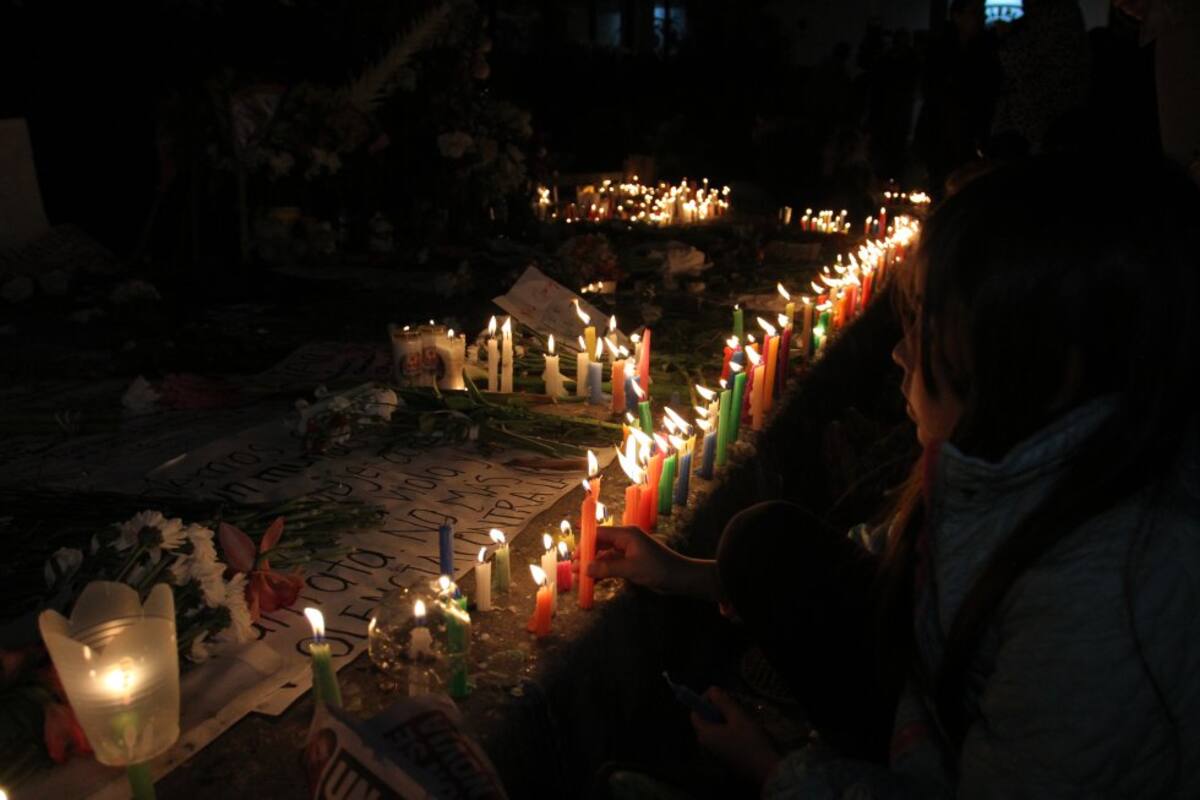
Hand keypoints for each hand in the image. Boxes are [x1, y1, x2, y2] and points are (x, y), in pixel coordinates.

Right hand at [587, 525, 717, 599]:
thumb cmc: (658, 569)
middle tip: (574, 570)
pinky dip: (603, 572)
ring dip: (594, 566)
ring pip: (605, 556)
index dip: (585, 544)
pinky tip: (594, 581)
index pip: (599, 533)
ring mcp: (628, 551)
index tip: (573, 557)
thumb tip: (585, 569)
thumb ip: (607, 568)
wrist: (680, 578)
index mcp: (626, 534)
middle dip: (587, 556)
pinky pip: (612, 565)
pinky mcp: (631, 562)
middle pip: (600, 544)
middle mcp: (626, 540)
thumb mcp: (631, 568)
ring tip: (580, 578)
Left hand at [691, 687, 780, 786]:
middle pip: (704, 720)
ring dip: (724, 719)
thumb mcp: (738, 717)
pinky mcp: (723, 758)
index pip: (695, 712)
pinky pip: (720, 738)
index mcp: (704, 734)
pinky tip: (742, 729)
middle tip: (733, 703)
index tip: (719, 694)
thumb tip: (712, 689)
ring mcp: (714, 753)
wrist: (765, 770)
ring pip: (714, 729)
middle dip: (716, 708)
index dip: (704, 700)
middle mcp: (705, 745)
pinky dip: (727, 730)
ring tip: (740, 715)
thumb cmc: (750, 741)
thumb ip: (723, 702)